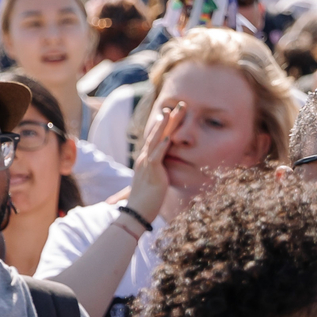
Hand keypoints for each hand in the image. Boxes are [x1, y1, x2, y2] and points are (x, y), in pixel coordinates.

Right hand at [127, 100, 184, 222]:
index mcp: (147, 159)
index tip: (172, 112)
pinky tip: (167, 137)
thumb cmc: (147, 199)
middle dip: (169, 119)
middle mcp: (145, 158)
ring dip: (163, 126)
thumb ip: (158, 173)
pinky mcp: (151, 172)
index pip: (156, 137)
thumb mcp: (154, 182)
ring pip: (155, 140)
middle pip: (157, 133)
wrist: (137, 212)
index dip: (165, 124)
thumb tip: (163, 171)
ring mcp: (147, 164)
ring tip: (170, 113)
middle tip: (179, 105)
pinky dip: (161, 146)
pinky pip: (156, 156)